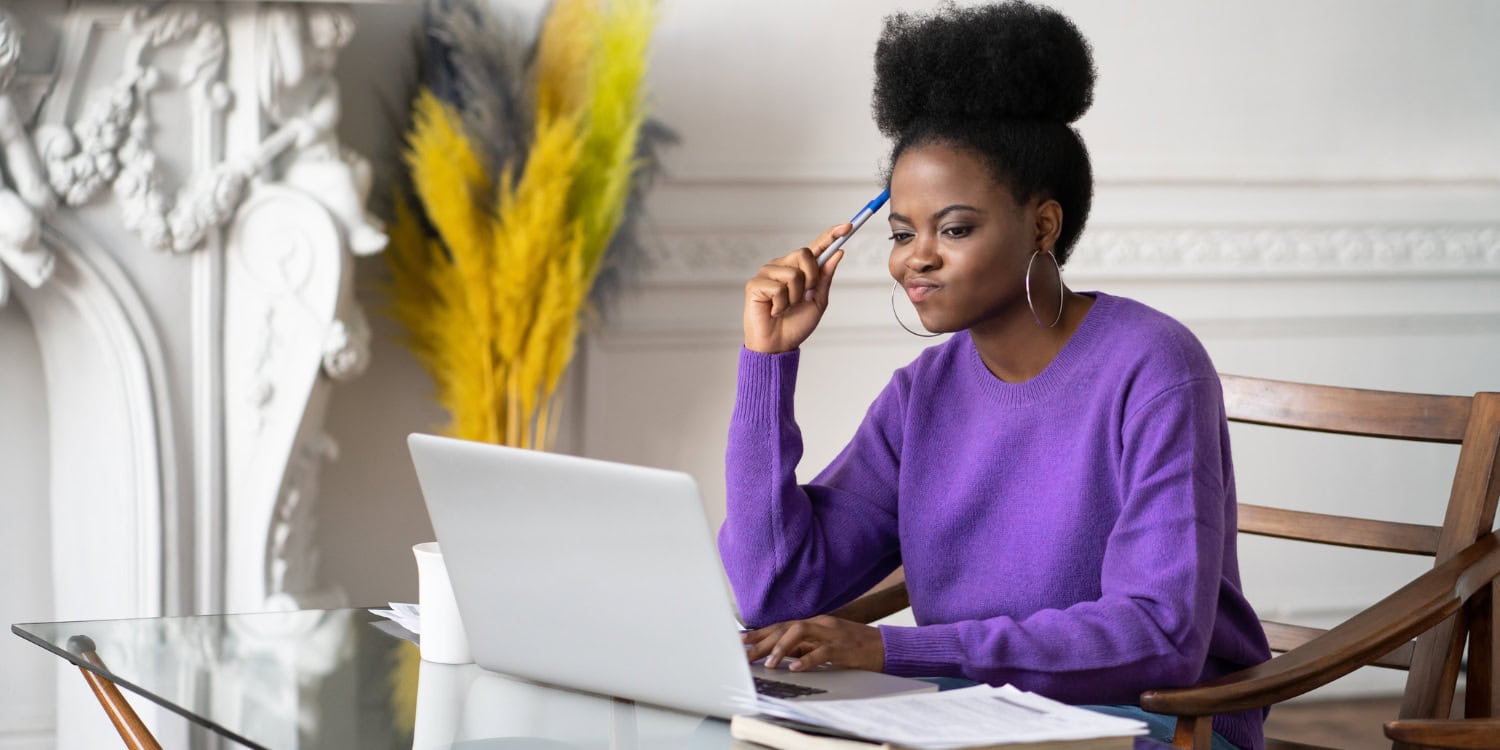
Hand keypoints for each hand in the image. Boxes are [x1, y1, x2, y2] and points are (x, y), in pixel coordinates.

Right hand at [743, 224, 849, 353]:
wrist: (778, 345)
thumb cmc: (796, 324)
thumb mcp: (818, 301)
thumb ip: (825, 277)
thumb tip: (838, 253)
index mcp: (799, 269)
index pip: (816, 247)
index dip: (831, 235)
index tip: (848, 226)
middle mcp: (782, 266)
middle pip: (804, 253)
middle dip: (811, 277)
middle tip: (805, 296)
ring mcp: (767, 274)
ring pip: (793, 274)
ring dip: (795, 297)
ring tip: (786, 308)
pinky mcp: (755, 284)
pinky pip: (778, 288)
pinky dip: (781, 305)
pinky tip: (774, 311)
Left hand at [743, 615, 883, 672]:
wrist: (886, 646)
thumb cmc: (855, 647)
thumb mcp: (826, 644)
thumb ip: (806, 646)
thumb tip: (781, 654)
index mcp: (816, 623)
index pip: (782, 624)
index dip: (761, 632)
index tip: (741, 640)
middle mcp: (820, 624)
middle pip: (785, 627)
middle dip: (763, 641)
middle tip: (745, 655)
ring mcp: (832, 633)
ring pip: (800, 633)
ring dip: (781, 647)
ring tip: (768, 663)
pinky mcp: (843, 647)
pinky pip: (822, 652)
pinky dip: (807, 660)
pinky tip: (794, 668)